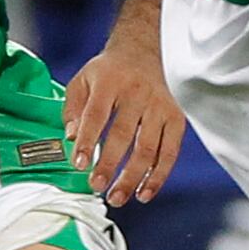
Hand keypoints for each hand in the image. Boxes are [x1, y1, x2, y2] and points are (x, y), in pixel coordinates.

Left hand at [64, 40, 184, 203]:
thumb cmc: (108, 72)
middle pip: (124, 135)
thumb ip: (72, 109)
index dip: (89, 140)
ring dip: (132, 177)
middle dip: (110, 165)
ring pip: (148, 148)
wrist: (142, 52)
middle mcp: (137, 93)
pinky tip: (144, 193)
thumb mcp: (82, 80)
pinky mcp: (176, 118)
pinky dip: (158, 176)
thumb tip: (72, 139)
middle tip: (96, 187)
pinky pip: (169, 152)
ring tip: (117, 197)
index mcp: (110, 81)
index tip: (80, 164)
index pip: (97, 114)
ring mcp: (160, 106)